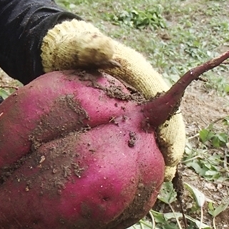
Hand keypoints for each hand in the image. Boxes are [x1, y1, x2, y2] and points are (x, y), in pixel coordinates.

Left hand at [41, 19, 185, 180]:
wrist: (56, 53)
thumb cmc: (70, 49)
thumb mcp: (78, 47)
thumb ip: (91, 47)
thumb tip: (106, 49)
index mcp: (138, 74)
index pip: (165, 103)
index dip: (171, 130)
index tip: (172, 153)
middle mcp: (138, 91)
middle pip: (163, 123)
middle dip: (168, 148)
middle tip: (166, 175)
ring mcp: (127, 105)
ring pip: (149, 133)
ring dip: (154, 155)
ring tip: (156, 181)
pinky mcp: (114, 117)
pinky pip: (130, 138)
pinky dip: (136, 155)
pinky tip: (130, 176)